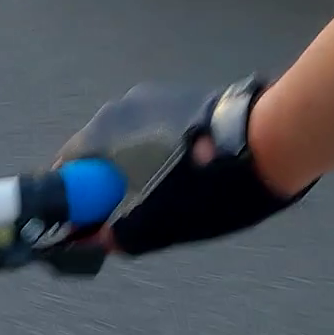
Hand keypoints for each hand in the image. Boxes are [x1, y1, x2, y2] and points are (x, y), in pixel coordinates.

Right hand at [55, 77, 310, 255]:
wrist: (267, 143)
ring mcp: (151, 96)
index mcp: (102, 136)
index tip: (89, 222)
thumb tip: (99, 239)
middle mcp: (118, 109)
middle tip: (127, 214)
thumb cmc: (205, 188)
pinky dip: (159, 150)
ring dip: (134, 165)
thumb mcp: (156, 225)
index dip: (74, 200)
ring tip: (163, 194)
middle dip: (106, 184)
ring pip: (128, 139)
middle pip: (97, 152)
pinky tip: (185, 172)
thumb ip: (119, 234)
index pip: (66, 170)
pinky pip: (155, 128)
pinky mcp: (182, 95)